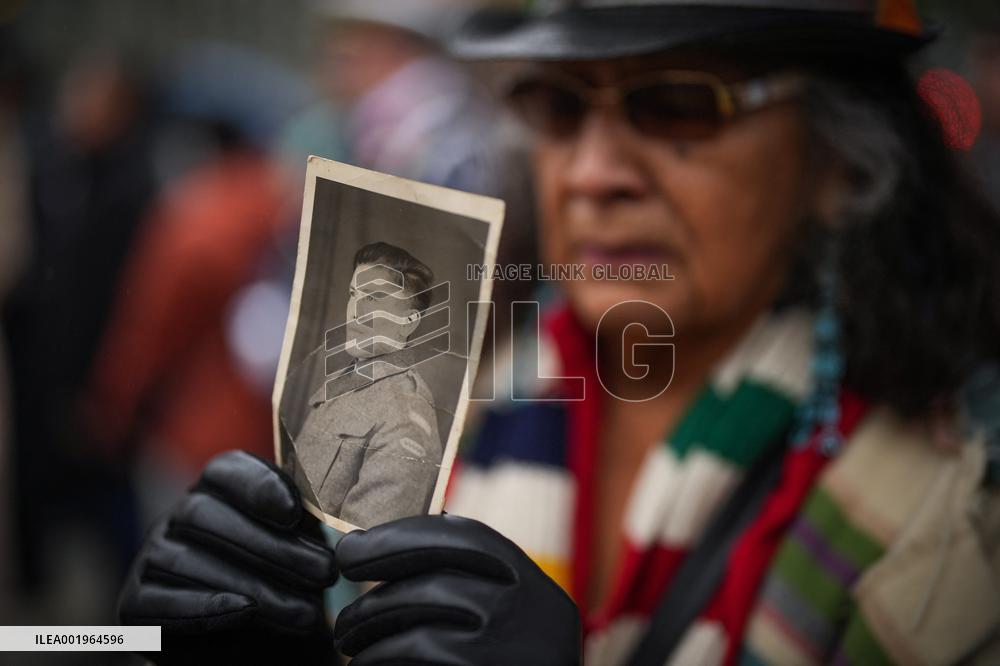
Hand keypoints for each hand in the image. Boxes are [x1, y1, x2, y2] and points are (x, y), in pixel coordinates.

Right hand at [118, 451, 338, 664]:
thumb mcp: (303, 547)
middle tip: (324, 574)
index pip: (225, 469)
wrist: (265, 650)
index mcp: (216, 490)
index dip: (258, 486)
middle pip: (206, 514)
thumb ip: (304, 522)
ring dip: (254, 585)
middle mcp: (176, 516)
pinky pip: (160, 602)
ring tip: (307, 612)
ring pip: (189, 559)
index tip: (295, 515)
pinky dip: (205, 606)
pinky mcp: (134, 605)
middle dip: (271, 546)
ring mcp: (150, 557)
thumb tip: (325, 503)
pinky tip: (246, 612)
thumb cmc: (289, 585)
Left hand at [333, 514, 580, 664]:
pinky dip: (383, 656)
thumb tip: (382, 542)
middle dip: (377, 573)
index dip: (402, 534)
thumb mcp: (508, 611)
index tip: (355, 546)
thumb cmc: (511, 661)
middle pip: (437, 573)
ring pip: (422, 616)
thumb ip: (467, 578)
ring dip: (371, 624)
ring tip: (348, 639)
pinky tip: (366, 664)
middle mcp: (527, 603)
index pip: (465, 535)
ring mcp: (510, 642)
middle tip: (342, 580)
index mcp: (529, 578)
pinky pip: (422, 654)